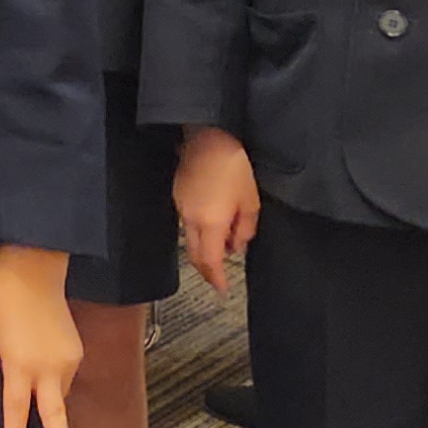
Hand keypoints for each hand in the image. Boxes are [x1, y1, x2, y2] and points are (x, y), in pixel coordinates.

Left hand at [0, 248, 80, 427]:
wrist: (33, 271)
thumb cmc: (1, 302)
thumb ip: (3, 367)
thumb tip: (12, 389)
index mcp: (20, 365)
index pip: (16, 409)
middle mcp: (48, 368)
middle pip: (55, 416)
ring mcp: (66, 360)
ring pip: (59, 394)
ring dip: (51, 402)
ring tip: (37, 391)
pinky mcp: (75, 351)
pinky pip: (65, 375)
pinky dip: (55, 380)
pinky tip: (44, 368)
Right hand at [175, 127, 259, 291]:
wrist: (207, 138)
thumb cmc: (232, 166)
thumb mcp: (249, 200)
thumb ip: (244, 229)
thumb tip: (236, 246)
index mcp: (210, 223)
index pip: (209, 261)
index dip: (215, 278)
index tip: (221, 289)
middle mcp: (190, 219)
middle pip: (194, 254)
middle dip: (206, 269)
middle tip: (217, 278)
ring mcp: (181, 207)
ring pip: (189, 239)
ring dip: (203, 250)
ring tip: (221, 249)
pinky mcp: (178, 196)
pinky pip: (187, 223)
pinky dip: (198, 233)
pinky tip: (212, 226)